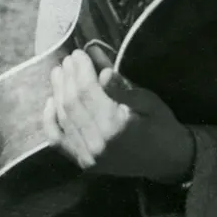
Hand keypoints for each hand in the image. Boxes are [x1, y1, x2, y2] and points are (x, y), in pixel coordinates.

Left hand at [43, 48, 194, 183]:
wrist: (167, 161)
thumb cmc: (162, 126)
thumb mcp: (149, 102)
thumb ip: (122, 89)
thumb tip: (102, 72)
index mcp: (116, 127)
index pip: (88, 91)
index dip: (81, 70)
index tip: (78, 53)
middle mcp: (97, 143)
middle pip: (72, 103)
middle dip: (68, 78)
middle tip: (68, 59)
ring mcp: (87, 156)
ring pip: (63, 118)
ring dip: (57, 92)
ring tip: (59, 72)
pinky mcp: (83, 163)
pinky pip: (58, 141)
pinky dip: (50, 121)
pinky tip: (50, 101)